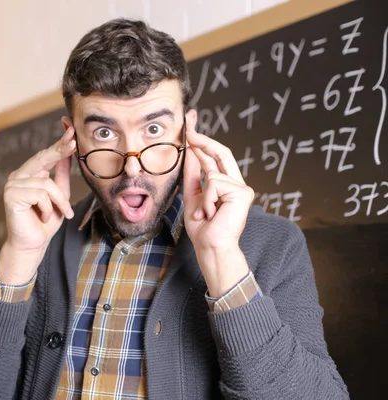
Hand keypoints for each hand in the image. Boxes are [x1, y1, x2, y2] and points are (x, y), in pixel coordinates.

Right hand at [0, 127, 75, 284]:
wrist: (33, 244)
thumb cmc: (45, 222)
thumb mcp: (59, 195)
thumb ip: (61, 174)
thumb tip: (69, 151)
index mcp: (29, 173)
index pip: (46, 154)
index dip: (59, 142)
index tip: (70, 128)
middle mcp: (18, 176)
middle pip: (42, 158)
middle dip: (60, 150)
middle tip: (74, 141)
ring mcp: (12, 184)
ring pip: (46, 183)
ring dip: (59, 200)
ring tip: (61, 213)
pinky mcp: (11, 195)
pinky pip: (40, 194)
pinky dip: (48, 207)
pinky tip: (43, 217)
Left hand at [183, 112, 253, 296]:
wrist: (210, 247)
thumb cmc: (202, 227)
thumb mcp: (193, 194)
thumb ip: (194, 173)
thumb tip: (190, 151)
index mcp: (225, 183)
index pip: (214, 155)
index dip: (202, 138)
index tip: (190, 122)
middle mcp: (236, 182)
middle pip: (220, 151)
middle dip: (202, 139)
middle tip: (188, 127)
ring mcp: (241, 187)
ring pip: (212, 172)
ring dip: (203, 195)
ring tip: (206, 213)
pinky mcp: (242, 192)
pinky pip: (215, 183)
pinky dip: (207, 199)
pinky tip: (212, 213)